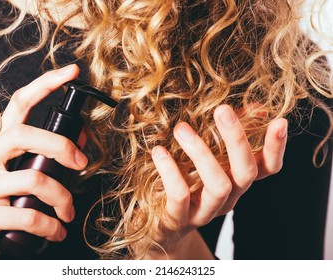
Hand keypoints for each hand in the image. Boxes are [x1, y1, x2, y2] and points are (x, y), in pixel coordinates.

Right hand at [0, 64, 87, 258]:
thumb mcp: (18, 178)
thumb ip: (44, 159)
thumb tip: (81, 141)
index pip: (18, 106)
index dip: (44, 85)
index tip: (71, 72)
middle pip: (24, 134)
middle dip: (61, 146)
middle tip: (82, 165)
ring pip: (33, 178)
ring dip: (62, 198)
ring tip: (68, 214)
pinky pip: (27, 216)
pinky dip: (50, 226)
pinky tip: (56, 233)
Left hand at [148, 105, 287, 258]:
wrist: (163, 231)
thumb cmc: (187, 188)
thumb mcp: (208, 162)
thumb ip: (227, 136)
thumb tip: (255, 106)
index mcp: (236, 183)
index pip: (267, 169)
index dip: (276, 148)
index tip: (279, 122)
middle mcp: (227, 198)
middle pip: (245, 173)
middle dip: (236, 139)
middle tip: (222, 110)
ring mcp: (204, 212)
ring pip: (218, 185)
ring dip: (201, 153)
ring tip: (181, 128)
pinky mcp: (178, 219)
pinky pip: (179, 196)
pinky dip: (170, 171)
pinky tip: (159, 151)